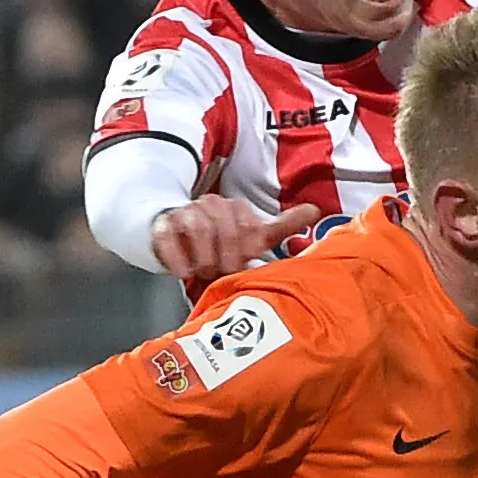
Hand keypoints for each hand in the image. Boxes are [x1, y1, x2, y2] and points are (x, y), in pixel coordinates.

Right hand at [152, 195, 321, 280]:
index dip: (249, 247)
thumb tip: (315, 210)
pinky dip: (177, 256)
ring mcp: (185, 213)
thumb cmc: (221, 238)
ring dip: (204, 255)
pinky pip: (168, 238)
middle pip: (224, 227)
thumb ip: (284, 225)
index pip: (249, 225)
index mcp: (236, 208)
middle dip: (227, 254)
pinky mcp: (162, 226)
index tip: (247, 261)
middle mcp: (211, 205)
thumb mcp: (253, 233)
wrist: (176, 233)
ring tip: (206, 272)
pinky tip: (184, 271)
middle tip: (226, 272)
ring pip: (198, 228)